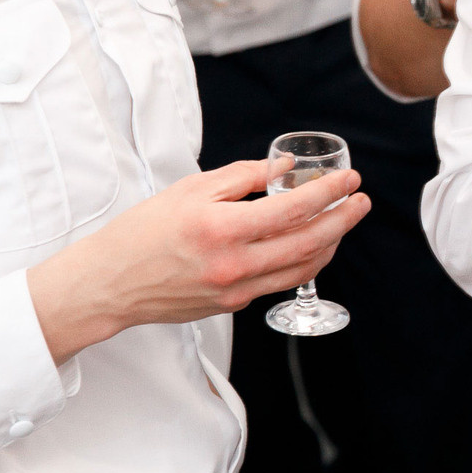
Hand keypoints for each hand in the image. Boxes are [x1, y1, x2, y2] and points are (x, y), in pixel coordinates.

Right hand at [26, 157, 370, 361]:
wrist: (111, 283)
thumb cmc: (143, 231)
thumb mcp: (190, 190)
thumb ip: (242, 177)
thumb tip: (285, 167)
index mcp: (221, 228)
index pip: (293, 208)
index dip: (329, 192)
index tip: (349, 179)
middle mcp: (234, 263)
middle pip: (310, 242)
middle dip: (344, 218)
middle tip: (361, 200)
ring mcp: (237, 289)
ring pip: (303, 267)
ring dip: (331, 243)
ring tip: (343, 221)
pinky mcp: (234, 304)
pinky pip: (281, 281)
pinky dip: (304, 261)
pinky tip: (312, 244)